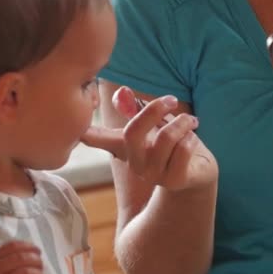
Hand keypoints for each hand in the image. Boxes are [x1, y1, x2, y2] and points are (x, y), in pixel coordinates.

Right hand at [82, 86, 217, 190]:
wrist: (198, 172)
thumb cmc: (172, 145)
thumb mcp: (154, 124)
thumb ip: (137, 109)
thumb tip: (122, 93)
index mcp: (125, 147)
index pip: (97, 139)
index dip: (86, 133)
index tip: (74, 126)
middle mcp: (135, 164)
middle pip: (133, 132)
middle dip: (154, 110)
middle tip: (171, 99)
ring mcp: (153, 175)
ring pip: (165, 138)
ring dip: (182, 122)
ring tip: (190, 121)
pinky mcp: (175, 180)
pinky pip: (183, 149)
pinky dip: (191, 137)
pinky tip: (193, 138)